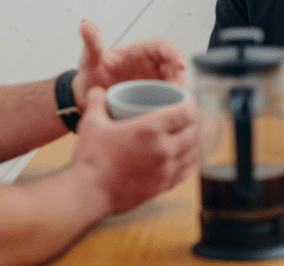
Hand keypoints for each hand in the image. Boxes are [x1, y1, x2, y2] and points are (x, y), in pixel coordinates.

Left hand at [71, 21, 186, 110]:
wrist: (85, 100)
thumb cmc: (89, 78)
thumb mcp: (89, 61)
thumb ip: (91, 44)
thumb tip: (85, 25)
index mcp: (137, 53)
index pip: (163, 47)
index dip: (174, 54)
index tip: (181, 67)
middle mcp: (148, 66)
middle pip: (174, 66)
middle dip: (180, 76)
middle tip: (178, 92)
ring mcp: (151, 83)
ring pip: (174, 83)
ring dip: (179, 92)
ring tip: (175, 104)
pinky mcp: (151, 99)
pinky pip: (168, 99)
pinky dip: (173, 104)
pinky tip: (170, 112)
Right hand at [71, 86, 197, 214]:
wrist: (89, 193)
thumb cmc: (90, 157)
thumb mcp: (90, 123)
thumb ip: (96, 102)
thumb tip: (98, 91)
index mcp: (150, 129)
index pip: (184, 113)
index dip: (190, 104)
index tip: (188, 100)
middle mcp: (164, 149)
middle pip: (192, 131)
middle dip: (193, 121)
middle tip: (187, 116)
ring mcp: (166, 170)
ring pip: (192, 152)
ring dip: (194, 141)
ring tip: (188, 135)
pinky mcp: (163, 186)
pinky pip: (187, 171)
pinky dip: (190, 161)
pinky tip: (186, 158)